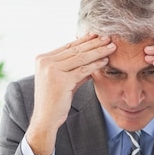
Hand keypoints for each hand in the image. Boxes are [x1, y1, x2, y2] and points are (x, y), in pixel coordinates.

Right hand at [26, 34, 115, 154]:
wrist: (45, 119)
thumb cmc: (54, 101)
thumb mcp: (62, 80)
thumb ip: (73, 68)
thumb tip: (91, 58)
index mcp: (42, 59)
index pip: (67, 47)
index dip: (83, 41)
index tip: (96, 35)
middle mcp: (45, 62)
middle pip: (74, 50)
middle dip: (93, 43)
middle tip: (108, 38)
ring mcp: (52, 70)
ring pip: (80, 58)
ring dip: (98, 51)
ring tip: (111, 47)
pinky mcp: (61, 80)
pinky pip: (83, 70)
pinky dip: (95, 64)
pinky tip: (105, 60)